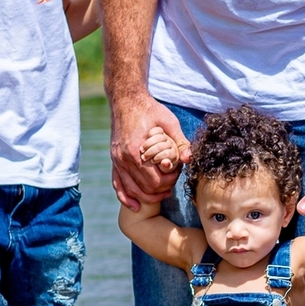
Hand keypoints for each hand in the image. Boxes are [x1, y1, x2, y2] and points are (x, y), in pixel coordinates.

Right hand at [110, 93, 188, 210]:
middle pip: (144, 188)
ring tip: (163, 195)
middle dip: (161, 189)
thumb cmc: (149, 109)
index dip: (169, 181)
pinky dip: (126, 197)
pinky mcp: (114, 160)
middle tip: (172, 183)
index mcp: (136, 150)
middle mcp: (123, 158)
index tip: (177, 173)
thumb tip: (190, 159)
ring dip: (147, 197)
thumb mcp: (169, 122)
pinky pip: (117, 184)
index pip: (154, 180)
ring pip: (131, 190)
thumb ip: (180, 141)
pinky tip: (135, 206)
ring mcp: (116, 160)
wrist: (127, 100)